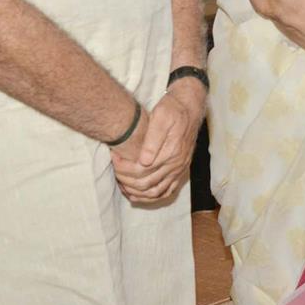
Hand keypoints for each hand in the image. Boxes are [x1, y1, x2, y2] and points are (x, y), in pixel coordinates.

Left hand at [112, 80, 204, 203]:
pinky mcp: (181, 170)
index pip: (142, 170)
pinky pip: (167, 192)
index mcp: (172, 152)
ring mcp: (180, 169)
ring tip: (122, 183)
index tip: (114, 157)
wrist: (190, 106)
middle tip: (114, 169)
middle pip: (146, 183)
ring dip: (137, 192)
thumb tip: (144, 161)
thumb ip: (153, 139)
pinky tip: (138, 194)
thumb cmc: (173, 109)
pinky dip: (151, 197)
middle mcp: (177, 164)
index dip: (124, 167)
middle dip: (126, 180)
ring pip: (156, 192)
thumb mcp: (161, 116)